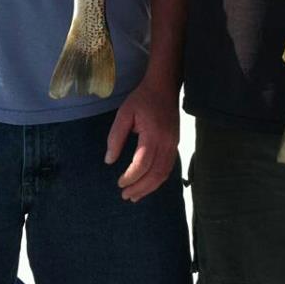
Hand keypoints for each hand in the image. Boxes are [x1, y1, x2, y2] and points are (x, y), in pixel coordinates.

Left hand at [104, 80, 179, 201]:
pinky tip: (148, 185)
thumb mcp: (124, 113)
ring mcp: (173, 144)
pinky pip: (169, 167)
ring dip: (150, 187)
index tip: (119, 183)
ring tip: (135, 196)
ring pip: (164, 173)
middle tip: (125, 195)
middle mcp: (166, 142)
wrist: (164, 87)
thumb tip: (109, 160)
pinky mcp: (175, 144)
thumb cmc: (142, 99)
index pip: (143, 164)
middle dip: (140, 188)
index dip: (131, 177)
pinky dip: (158, 180)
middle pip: (155, 173)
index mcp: (153, 135)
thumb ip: (116, 137)